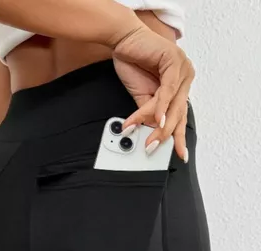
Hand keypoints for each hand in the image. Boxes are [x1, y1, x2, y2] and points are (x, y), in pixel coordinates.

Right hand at [112, 24, 194, 161]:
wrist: (122, 40)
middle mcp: (185, 76)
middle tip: (154, 148)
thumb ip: (150, 112)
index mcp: (180, 85)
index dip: (179, 135)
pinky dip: (160, 106)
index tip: (179, 154)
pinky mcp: (174, 61)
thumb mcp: (141, 95)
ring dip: (160, 124)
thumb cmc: (133, 62)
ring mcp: (182, 68)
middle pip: (178, 112)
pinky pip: (168, 90)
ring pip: (173, 104)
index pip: (181, 115)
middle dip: (166, 135)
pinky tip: (155, 119)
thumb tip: (154, 132)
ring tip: (150, 139)